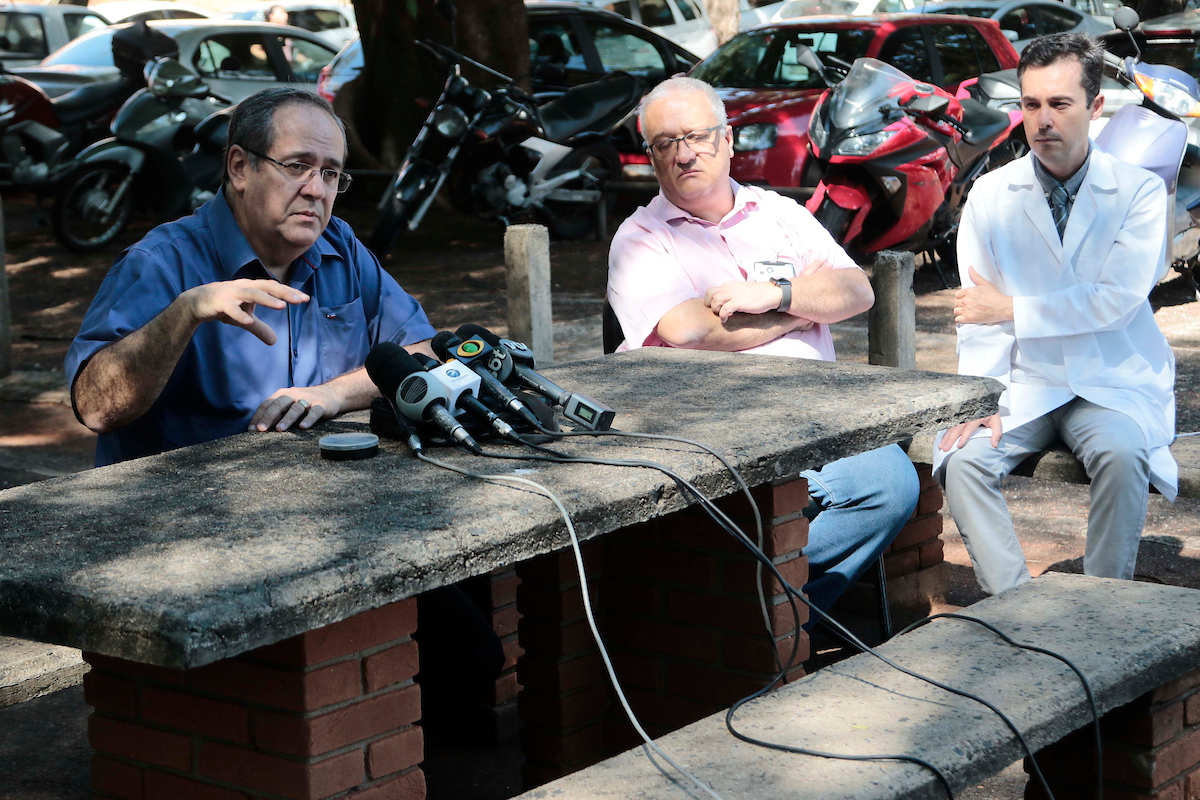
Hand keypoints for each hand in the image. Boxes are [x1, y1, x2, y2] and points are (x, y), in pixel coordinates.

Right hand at [183, 279, 309, 345]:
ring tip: (281, 307)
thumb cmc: (225, 306)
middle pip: (267, 287)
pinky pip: (231, 308)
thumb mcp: (244, 317)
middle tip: (300, 300)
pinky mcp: (218, 302)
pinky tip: (249, 322)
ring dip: (267, 300)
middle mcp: (244, 286)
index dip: (289, 292)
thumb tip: (275, 341)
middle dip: (284, 293)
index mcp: (252, 287)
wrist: (196, 302)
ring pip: (252, 294)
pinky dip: (240, 314)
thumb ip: (260, 328)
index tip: (306, 298)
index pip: (274, 288)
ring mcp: (231, 293)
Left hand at [249, 385, 339, 431]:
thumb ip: (277, 413)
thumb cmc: (304, 403)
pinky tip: (303, 427)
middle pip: (279, 404)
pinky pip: (314, 412)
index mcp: (283, 394)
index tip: (252, 430)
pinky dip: (309, 419)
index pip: (267, 404)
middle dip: (269, 417)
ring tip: (280, 429)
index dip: (259, 416)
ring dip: (287, 418)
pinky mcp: (321, 405)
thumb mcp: (289, 404)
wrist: (330, 394)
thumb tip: (259, 428)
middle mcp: (294, 394)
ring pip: (295, 408)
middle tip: (262, 429)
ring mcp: (308, 399)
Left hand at [704, 281, 784, 321]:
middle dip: (709, 304)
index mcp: (728, 285)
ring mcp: (733, 294)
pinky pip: (724, 310)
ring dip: (716, 310)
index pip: (711, 291)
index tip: (715, 308)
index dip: (710, 301)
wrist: (771, 294)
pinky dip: (723, 316)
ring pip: (715, 301)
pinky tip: (726, 320)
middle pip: (709, 294)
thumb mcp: (740, 292)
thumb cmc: (757, 295)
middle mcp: (729, 288)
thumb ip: (730, 295)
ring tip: (722, 316)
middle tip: (716, 311)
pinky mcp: (739, 302)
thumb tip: (722, 304)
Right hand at [939, 413, 1002, 450]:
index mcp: (976, 418)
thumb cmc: (990, 413)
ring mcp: (960, 417)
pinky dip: (945, 433)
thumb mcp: (996, 422)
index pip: (969, 429)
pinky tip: (941, 440)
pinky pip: (949, 426)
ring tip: (941, 446)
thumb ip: (997, 434)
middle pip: (956, 430)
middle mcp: (966, 417)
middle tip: (945, 449)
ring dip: (945, 437)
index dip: (964, 438)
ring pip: (951, 428)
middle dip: (950, 440)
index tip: (958, 446)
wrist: (984, 399)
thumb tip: (994, 446)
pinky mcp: (956, 417)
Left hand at [954, 267, 1012, 324]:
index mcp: (968, 291)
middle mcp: (965, 300)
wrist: (1002, 307)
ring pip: (956, 311)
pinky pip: (958, 320)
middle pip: (956, 302)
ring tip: (967, 311)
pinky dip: (960, 319)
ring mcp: (966, 310)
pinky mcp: (968, 319)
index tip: (967, 299)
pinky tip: (964, 318)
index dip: (962, 296)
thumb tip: (969, 267)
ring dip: (960, 311)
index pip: (958, 294)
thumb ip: (975, 276)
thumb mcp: (985, 283)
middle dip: (961, 304)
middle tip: (969, 305)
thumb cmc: (995, 295)